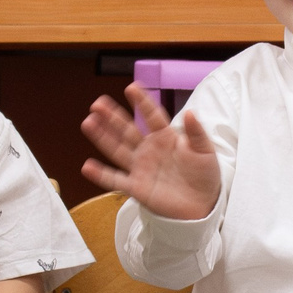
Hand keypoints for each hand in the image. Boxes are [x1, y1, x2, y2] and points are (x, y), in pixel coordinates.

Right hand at [81, 84, 220, 219]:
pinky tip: (87, 166)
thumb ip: (197, 133)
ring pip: (117, 150)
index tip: (131, 87)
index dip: (142, 102)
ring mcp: (140, 168)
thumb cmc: (205, 175)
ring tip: (89, 122)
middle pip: (127, 130)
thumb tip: (190, 113)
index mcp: (165, 137)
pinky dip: (101, 175)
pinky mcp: (136, 187)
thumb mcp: (205, 151)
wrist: (203, 204)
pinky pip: (115, 180)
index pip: (151, 115)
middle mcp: (149, 149)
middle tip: (98, 104)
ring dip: (102, 137)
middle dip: (112, 117)